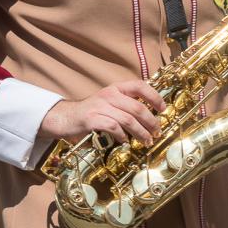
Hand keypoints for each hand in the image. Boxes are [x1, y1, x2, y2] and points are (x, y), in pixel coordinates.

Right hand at [39, 80, 164, 145]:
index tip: (163, 108)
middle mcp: (109, 94)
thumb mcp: (109, 102)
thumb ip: (126, 104)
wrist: (64, 117)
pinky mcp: (92, 119)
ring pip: (128, 119)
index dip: (154, 96)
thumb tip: (149, 115)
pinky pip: (113, 127)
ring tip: (146, 141)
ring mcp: (100, 106)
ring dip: (140, 132)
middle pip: (137, 107)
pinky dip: (122, 136)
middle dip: (151, 122)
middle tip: (156, 132)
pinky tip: (124, 141)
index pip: (139, 86)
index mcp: (115, 88)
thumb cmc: (91, 112)